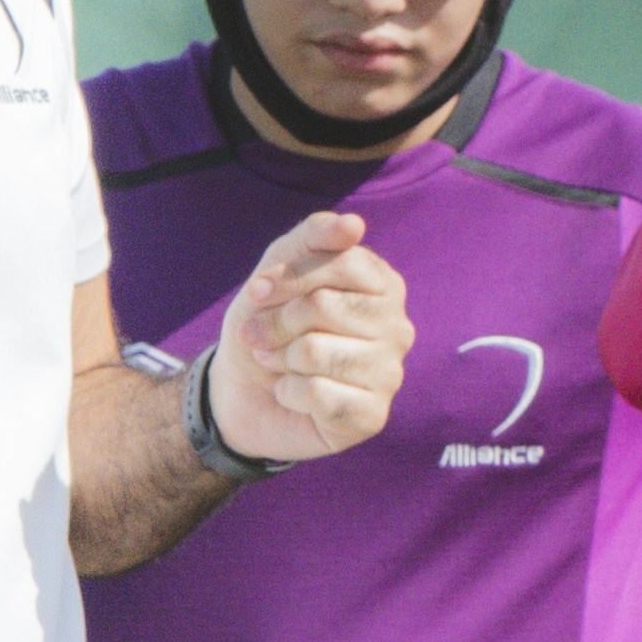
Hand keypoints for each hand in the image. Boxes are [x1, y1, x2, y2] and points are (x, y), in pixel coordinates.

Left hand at [206, 211, 412, 466]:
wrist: (243, 391)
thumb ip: (313, 237)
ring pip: (316, 352)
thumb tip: (355, 224)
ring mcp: (389, 375)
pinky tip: (294, 395)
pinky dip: (288, 393)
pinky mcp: (372, 417)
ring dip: (279, 359)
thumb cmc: (268, 322)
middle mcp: (397, 329)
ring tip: (279, 364)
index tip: (257, 291)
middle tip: (261, 336)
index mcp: (383, 286)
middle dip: (276, 321)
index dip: (288, 276)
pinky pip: (317, 394)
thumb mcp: (278, 268)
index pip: (343, 262)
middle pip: (324, 307)